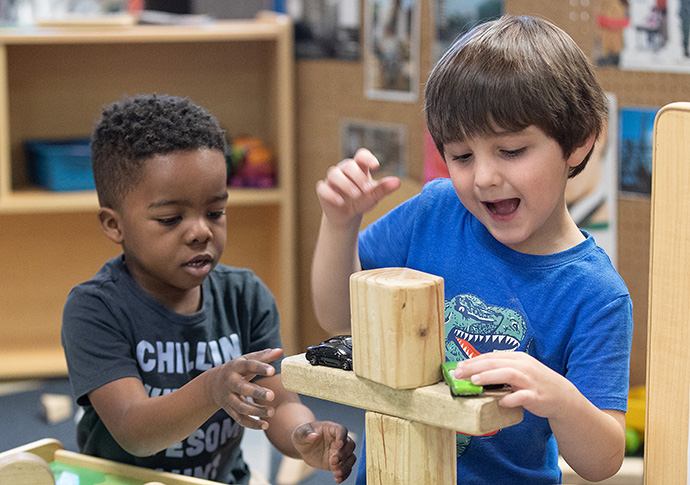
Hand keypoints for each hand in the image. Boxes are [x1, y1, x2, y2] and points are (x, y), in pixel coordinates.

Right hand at [206, 348, 283, 429]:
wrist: (214, 384)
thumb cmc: (238, 369)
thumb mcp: (248, 360)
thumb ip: (264, 356)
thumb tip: (280, 351)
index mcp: (237, 367)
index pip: (249, 366)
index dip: (260, 368)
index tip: (272, 371)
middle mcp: (231, 382)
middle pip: (242, 388)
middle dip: (257, 392)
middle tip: (272, 395)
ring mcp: (229, 398)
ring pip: (241, 407)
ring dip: (256, 411)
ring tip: (272, 412)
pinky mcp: (230, 410)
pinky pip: (240, 419)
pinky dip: (252, 424)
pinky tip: (265, 425)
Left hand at [291, 421, 356, 483]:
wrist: (303, 446)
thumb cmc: (303, 436)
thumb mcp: (300, 433)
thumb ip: (306, 434)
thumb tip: (314, 436)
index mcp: (331, 429)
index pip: (342, 430)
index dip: (342, 437)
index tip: (339, 444)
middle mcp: (338, 440)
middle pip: (350, 445)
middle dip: (344, 454)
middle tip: (333, 461)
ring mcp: (339, 452)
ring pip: (351, 457)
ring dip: (346, 466)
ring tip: (336, 473)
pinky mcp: (338, 463)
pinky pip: (346, 468)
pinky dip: (344, 474)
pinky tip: (337, 479)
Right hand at [315, 148, 400, 227]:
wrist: (347, 215)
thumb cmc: (362, 200)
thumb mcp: (374, 195)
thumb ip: (384, 188)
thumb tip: (398, 182)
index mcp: (358, 167)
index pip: (361, 155)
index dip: (367, 158)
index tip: (376, 165)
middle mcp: (344, 170)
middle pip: (348, 165)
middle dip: (358, 176)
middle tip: (367, 189)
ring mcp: (332, 180)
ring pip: (334, 174)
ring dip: (345, 183)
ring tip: (356, 195)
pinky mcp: (323, 190)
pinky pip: (323, 188)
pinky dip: (331, 194)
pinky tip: (341, 202)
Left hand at [453, 352, 576, 419]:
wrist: (562, 396)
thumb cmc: (534, 382)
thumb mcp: (519, 370)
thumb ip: (500, 369)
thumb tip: (474, 371)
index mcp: (517, 358)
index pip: (492, 356)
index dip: (473, 360)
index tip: (458, 366)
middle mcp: (523, 366)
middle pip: (496, 362)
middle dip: (475, 366)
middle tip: (459, 373)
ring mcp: (530, 381)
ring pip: (508, 374)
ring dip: (489, 376)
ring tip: (474, 381)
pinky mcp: (536, 396)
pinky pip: (522, 396)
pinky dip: (510, 398)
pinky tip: (500, 401)